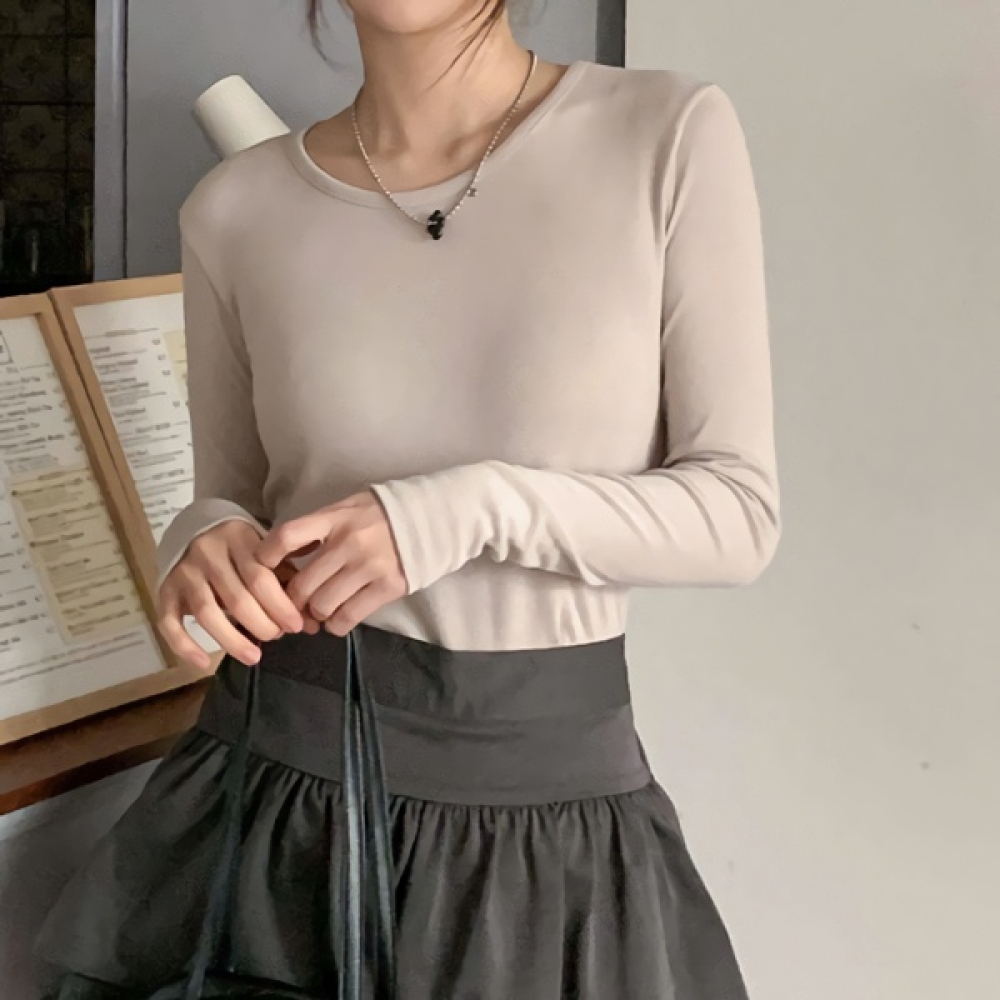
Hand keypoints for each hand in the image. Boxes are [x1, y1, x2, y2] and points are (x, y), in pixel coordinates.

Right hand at [157, 520, 305, 668]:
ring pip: (206, 613)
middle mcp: (208, 554)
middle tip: (277, 637)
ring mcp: (184, 572)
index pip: (260, 577)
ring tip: (254, 657)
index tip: (297, 626)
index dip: (280, 606)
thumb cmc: (243, 547)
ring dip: (232, 640)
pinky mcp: (165, 590)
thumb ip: (288, 580)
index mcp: (239, 539)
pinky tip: (204, 662)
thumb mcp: (267, 551)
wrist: (198, 528)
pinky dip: (185, 646)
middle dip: (261, 625)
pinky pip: (169, 622)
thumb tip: (313, 624)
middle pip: (236, 598)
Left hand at [255, 490, 407, 635]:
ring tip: (319, 610)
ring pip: (321, 606)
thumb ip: (320, 526)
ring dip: (315, 614)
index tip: (261, 569)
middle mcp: (349, 543)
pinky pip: (347, 617)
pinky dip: (335, 624)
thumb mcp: (350, 506)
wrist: (434, 518)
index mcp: (335, 518)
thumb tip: (285, 552)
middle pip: (301, 584)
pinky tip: (338, 618)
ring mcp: (369, 567)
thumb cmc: (385, 513)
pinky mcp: (387, 588)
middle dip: (291, 601)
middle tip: (293, 605)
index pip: (287, 536)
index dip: (266, 556)